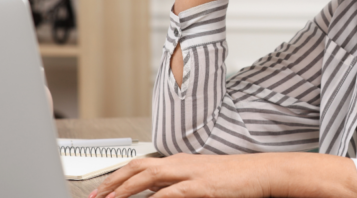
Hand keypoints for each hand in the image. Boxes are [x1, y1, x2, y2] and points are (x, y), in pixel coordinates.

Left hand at [90, 153, 271, 197]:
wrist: (261, 172)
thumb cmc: (236, 177)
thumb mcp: (200, 180)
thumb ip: (176, 185)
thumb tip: (156, 193)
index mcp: (179, 161)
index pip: (139, 165)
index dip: (117, 177)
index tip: (101, 191)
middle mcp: (180, 163)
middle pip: (136, 168)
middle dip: (112, 182)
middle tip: (95, 197)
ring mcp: (189, 173)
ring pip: (147, 178)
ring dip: (124, 191)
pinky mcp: (200, 186)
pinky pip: (170, 193)